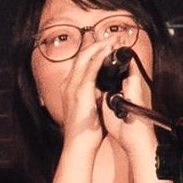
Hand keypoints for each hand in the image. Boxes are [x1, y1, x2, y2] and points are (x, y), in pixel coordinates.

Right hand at [60, 30, 129, 156]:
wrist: (79, 145)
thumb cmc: (86, 130)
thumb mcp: (90, 108)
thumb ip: (94, 96)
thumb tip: (102, 88)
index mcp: (70, 87)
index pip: (82, 63)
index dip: (94, 51)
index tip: (108, 44)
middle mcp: (69, 84)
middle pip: (82, 56)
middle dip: (98, 44)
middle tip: (113, 37)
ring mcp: (72, 87)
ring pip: (85, 58)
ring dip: (100, 47)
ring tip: (112, 39)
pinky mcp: (80, 92)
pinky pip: (89, 69)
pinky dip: (98, 57)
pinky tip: (106, 50)